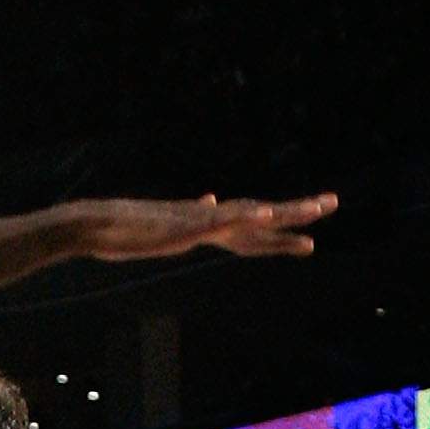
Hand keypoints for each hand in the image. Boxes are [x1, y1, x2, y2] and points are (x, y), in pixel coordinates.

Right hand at [78, 191, 337, 261]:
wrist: (96, 224)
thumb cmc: (125, 230)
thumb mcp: (167, 229)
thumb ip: (193, 216)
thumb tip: (212, 198)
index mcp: (207, 223)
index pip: (253, 226)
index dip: (283, 225)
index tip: (313, 218)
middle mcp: (209, 218)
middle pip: (261, 217)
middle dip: (298, 212)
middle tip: (333, 203)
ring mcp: (198, 221)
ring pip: (249, 216)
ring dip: (282, 213)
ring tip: (314, 209)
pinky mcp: (184, 226)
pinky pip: (221, 222)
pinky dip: (245, 217)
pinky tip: (267, 213)